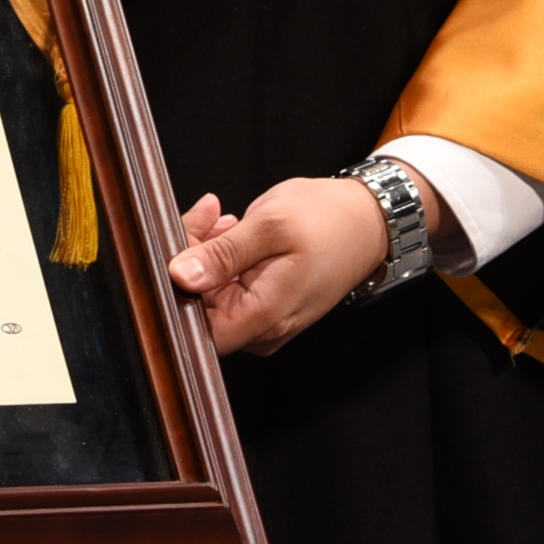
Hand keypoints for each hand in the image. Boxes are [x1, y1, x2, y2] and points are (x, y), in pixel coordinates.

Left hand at [167, 167, 423, 357]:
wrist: (369, 221)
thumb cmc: (330, 221)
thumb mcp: (271, 227)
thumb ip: (223, 254)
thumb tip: (178, 275)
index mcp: (263, 318)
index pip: (195, 327)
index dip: (175, 290)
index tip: (174, 247)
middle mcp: (262, 328)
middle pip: (200, 306)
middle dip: (190, 257)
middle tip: (202, 215)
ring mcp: (263, 317)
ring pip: (210, 292)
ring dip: (206, 251)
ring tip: (219, 217)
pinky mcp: (263, 302)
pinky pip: (227, 285)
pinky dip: (222, 255)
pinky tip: (229, 227)